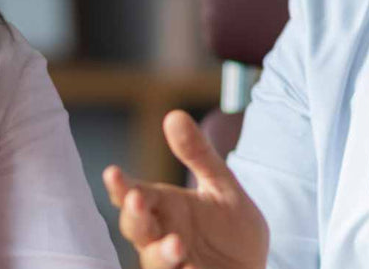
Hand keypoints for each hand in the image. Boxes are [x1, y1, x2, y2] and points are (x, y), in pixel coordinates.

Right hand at [102, 110, 268, 268]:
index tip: (113, 172)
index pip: (135, 195)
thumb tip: (174, 115)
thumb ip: (198, 155)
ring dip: (161, 255)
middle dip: (134, 217)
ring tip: (177, 245)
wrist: (255, 268)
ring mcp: (173, 266)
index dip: (121, 186)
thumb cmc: (231, 229)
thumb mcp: (221, 186)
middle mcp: (160, 239)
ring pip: (154, 263)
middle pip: (136, 229)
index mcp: (164, 209)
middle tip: (138, 201)